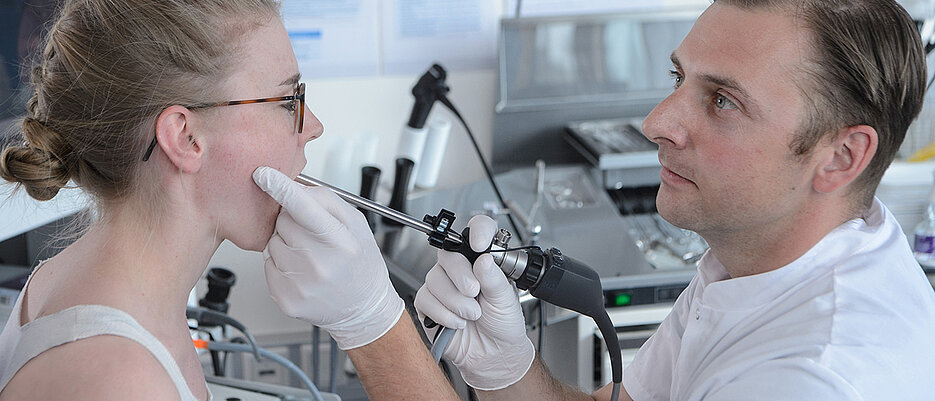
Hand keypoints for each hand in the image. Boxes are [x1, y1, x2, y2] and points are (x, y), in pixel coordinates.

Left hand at [253, 167, 403, 349]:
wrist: (363, 308)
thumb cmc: (360, 263)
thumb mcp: (357, 225)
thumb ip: (327, 200)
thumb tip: (294, 188)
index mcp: (341, 242)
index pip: (304, 207)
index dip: (281, 188)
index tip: (264, 175)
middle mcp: (320, 264)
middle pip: (284, 222)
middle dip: (292, 221)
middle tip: (313, 236)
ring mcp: (300, 284)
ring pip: (273, 243)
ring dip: (286, 243)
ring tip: (310, 256)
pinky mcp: (285, 298)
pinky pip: (268, 265)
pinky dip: (280, 264)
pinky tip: (301, 271)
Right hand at [414, 215, 534, 390]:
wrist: (492, 354)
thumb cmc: (502, 323)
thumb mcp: (506, 299)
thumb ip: (494, 278)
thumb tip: (483, 259)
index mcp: (482, 259)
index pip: (477, 229)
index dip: (477, 231)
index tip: (480, 244)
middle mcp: (460, 268)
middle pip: (448, 255)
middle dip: (462, 277)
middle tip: (475, 293)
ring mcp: (443, 284)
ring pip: (435, 279)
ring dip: (456, 302)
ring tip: (472, 315)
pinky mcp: (428, 303)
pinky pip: (426, 299)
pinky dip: (445, 314)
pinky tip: (458, 322)